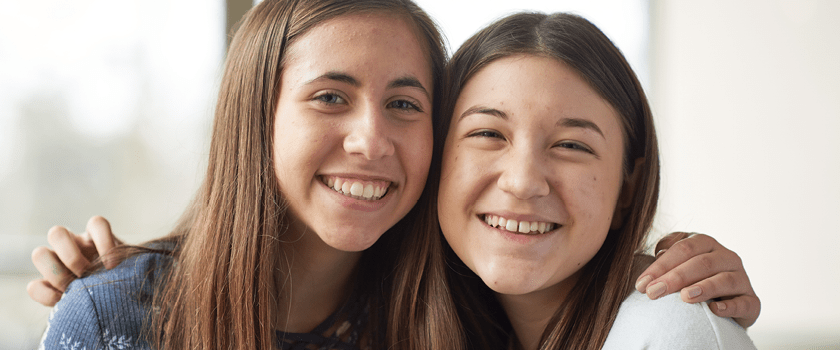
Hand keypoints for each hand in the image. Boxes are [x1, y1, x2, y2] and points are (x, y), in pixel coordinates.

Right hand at [27, 216, 120, 306]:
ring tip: (73, 288)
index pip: (96, 224)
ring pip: (39, 254)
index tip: (114, 265)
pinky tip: (64, 301)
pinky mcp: (47, 286)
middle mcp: (73, 246)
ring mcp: (56, 264)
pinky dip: (46, 295)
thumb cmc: (124, 279)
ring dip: (55, 273)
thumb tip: (114, 272)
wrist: (115, 298)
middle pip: (56, 233)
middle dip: (71, 256)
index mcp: (95, 237)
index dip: (104, 241)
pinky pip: (33, 287)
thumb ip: (125, 267)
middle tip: (85, 274)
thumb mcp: (128, 269)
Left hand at [634, 232, 759, 327]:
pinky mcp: (752, 301)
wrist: (722, 302)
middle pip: (701, 263)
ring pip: (725, 280)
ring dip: (704, 288)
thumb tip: (659, 252)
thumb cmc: (692, 278)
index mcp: (707, 243)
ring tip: (684, 297)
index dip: (661, 265)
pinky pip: (745, 303)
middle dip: (674, 278)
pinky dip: (730, 307)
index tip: (641, 284)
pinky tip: (714, 310)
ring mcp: (742, 279)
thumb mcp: (677, 261)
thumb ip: (667, 252)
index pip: (683, 249)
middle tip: (653, 293)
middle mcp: (727, 257)